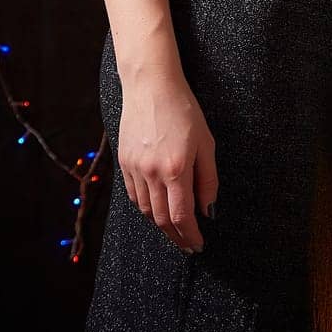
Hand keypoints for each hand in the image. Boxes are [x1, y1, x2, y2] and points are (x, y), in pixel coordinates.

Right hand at [117, 65, 217, 252]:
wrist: (150, 87)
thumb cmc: (184, 111)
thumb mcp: (206, 143)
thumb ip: (208, 180)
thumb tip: (207, 210)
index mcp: (175, 169)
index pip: (181, 216)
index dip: (190, 235)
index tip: (199, 244)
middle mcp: (151, 173)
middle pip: (162, 219)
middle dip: (176, 236)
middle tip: (188, 244)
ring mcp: (134, 168)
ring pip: (146, 210)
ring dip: (161, 225)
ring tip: (175, 230)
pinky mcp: (124, 162)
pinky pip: (134, 195)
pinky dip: (146, 208)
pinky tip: (157, 209)